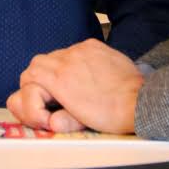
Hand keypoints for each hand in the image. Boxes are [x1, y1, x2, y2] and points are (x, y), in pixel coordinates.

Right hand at [7, 39, 142, 134]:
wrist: (140, 100)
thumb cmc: (112, 114)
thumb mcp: (80, 122)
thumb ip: (59, 120)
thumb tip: (50, 121)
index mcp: (60, 80)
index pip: (28, 76)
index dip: (30, 94)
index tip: (43, 109)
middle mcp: (67, 60)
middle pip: (38, 63)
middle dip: (39, 80)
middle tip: (49, 97)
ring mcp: (81, 50)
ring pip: (55, 55)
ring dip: (55, 70)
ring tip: (67, 86)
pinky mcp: (94, 46)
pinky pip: (74, 50)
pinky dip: (73, 61)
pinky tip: (84, 75)